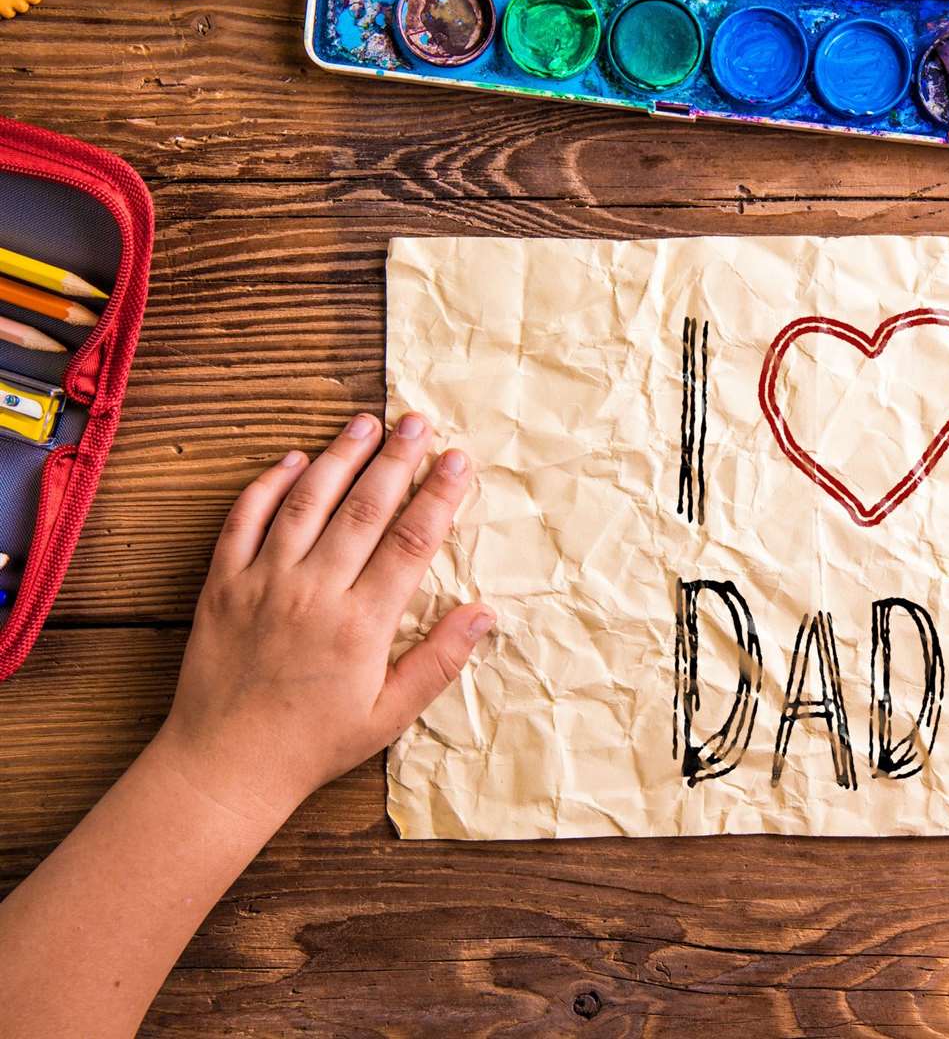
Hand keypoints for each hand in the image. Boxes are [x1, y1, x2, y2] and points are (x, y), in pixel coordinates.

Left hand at [153, 412, 493, 827]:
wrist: (225, 765)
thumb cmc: (315, 744)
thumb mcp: (390, 715)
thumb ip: (440, 660)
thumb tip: (486, 614)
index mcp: (363, 624)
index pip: (412, 541)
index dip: (439, 495)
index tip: (459, 461)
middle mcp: (315, 592)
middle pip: (365, 508)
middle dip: (397, 459)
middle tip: (418, 422)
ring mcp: (264, 583)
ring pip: (307, 502)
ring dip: (339, 457)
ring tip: (365, 423)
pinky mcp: (223, 585)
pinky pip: (244, 520)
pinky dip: (268, 485)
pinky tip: (292, 460)